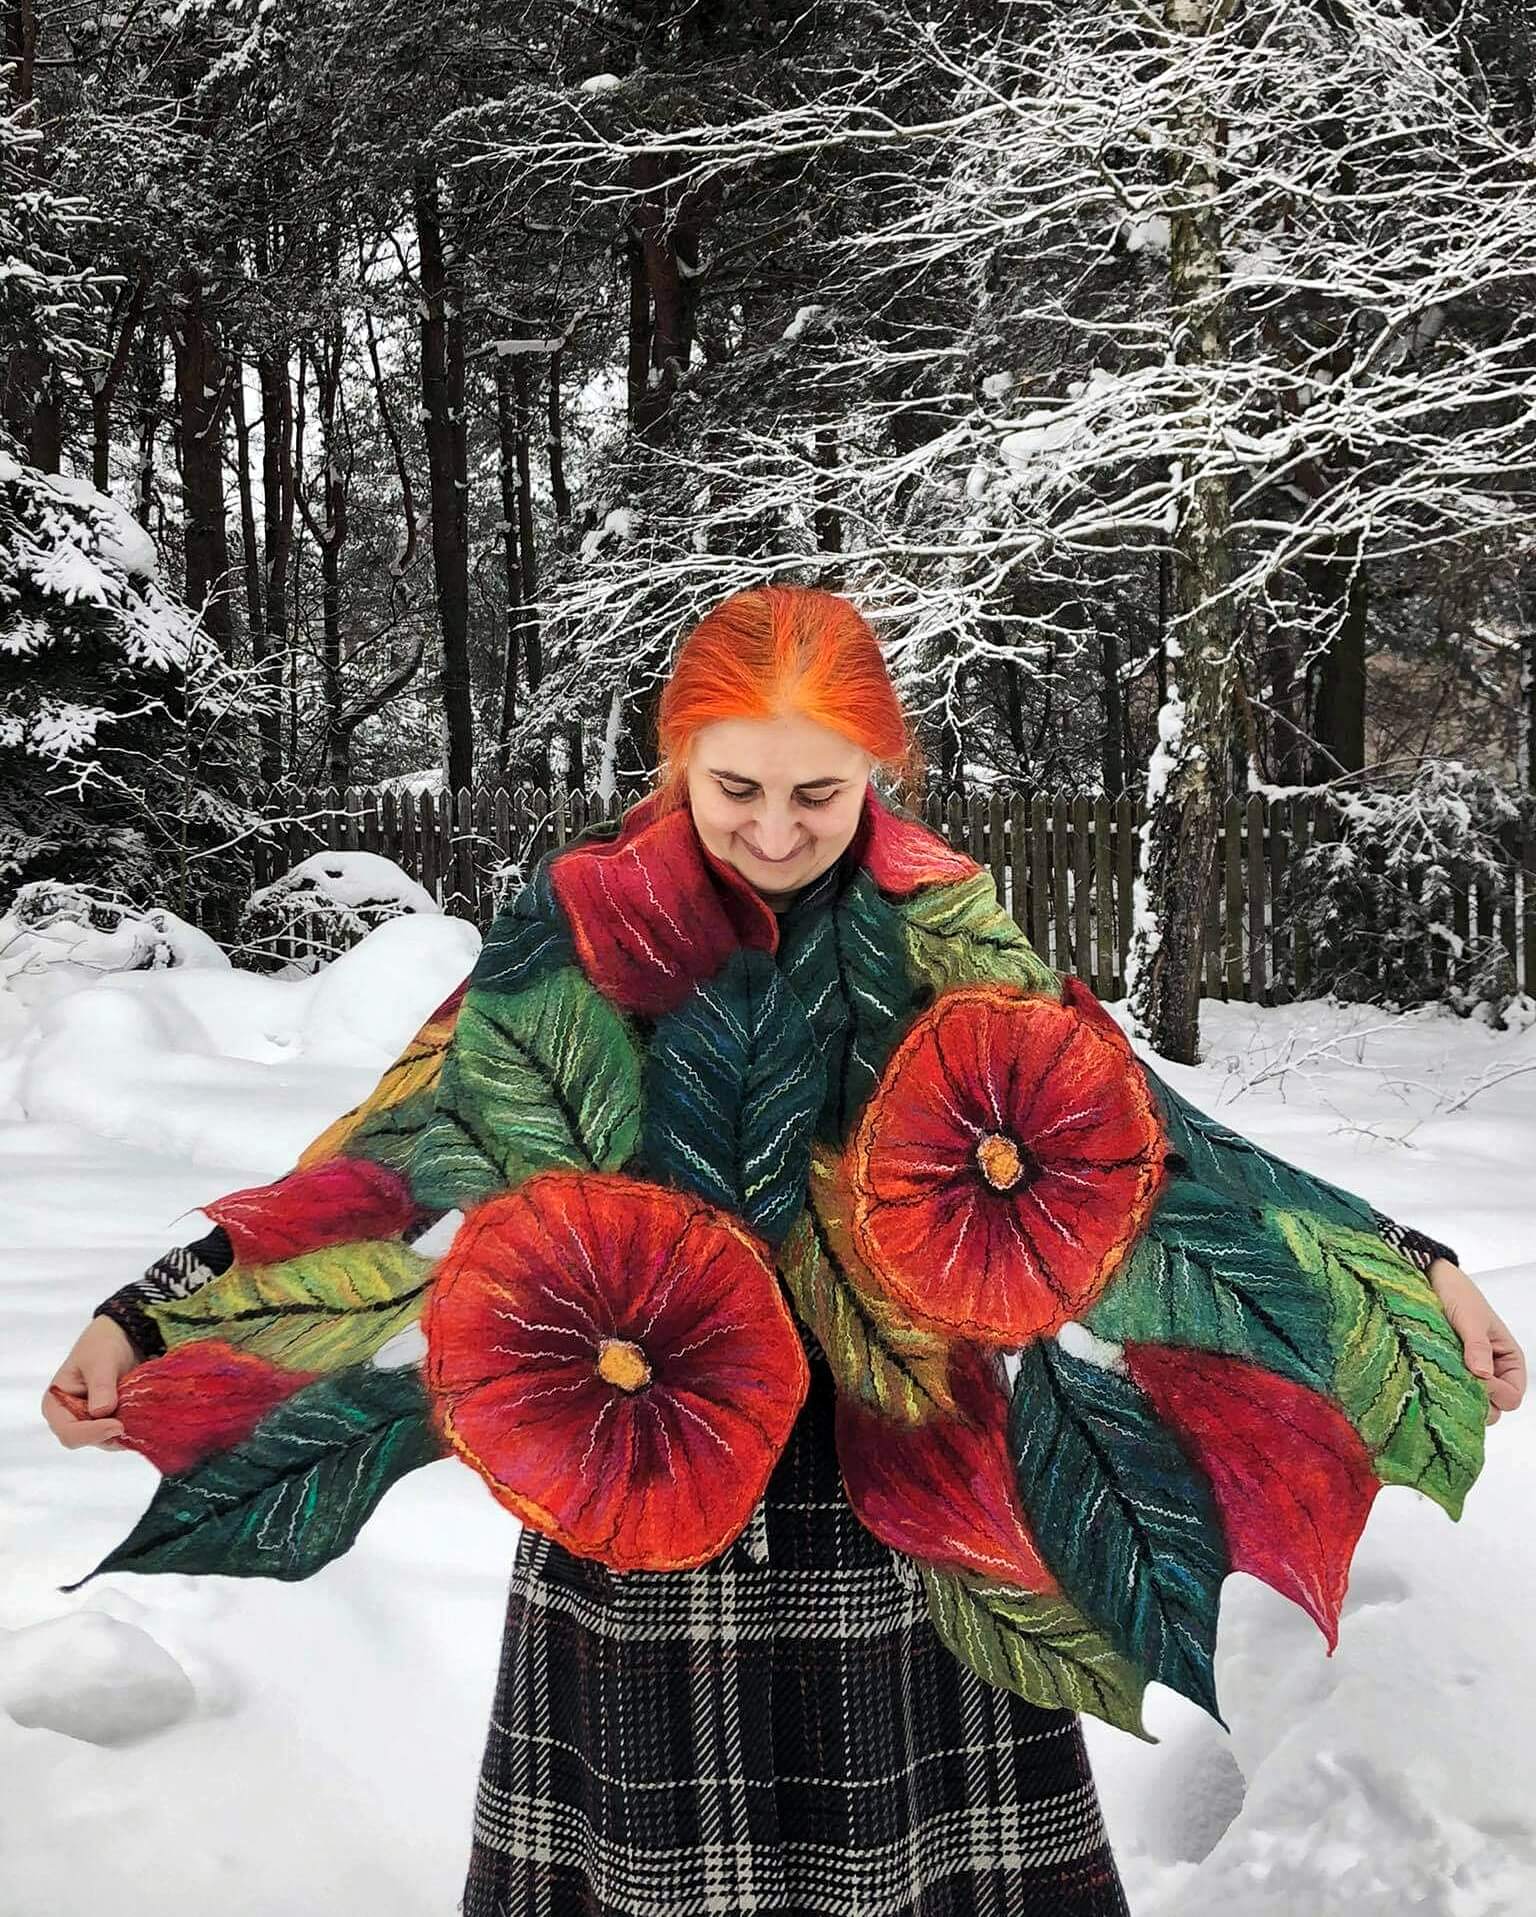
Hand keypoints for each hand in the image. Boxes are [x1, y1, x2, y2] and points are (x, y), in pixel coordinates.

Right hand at [42, 1317, 137, 1449]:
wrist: (123, 1336)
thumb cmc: (103, 1344)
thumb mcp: (101, 1360)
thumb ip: (101, 1386)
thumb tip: (102, 1412)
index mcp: (56, 1405)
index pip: (69, 1433)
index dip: (92, 1433)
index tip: (118, 1425)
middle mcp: (70, 1418)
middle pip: (90, 1440)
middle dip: (112, 1432)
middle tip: (136, 1417)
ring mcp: (92, 1421)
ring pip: (109, 1439)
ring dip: (126, 1429)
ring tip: (141, 1409)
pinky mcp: (111, 1421)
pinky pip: (122, 1433)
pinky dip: (134, 1426)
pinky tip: (145, 1414)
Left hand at [1428, 1259, 1525, 1426]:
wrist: (1432, 1278)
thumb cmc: (1457, 1293)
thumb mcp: (1470, 1318)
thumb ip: (1477, 1346)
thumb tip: (1482, 1375)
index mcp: (1509, 1359)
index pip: (1512, 1397)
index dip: (1496, 1393)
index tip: (1474, 1377)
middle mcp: (1492, 1370)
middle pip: (1493, 1407)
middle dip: (1477, 1401)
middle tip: (1455, 1383)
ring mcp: (1469, 1372)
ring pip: (1471, 1403)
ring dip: (1459, 1396)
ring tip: (1442, 1379)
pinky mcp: (1449, 1370)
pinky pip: (1451, 1391)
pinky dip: (1444, 1390)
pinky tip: (1433, 1379)